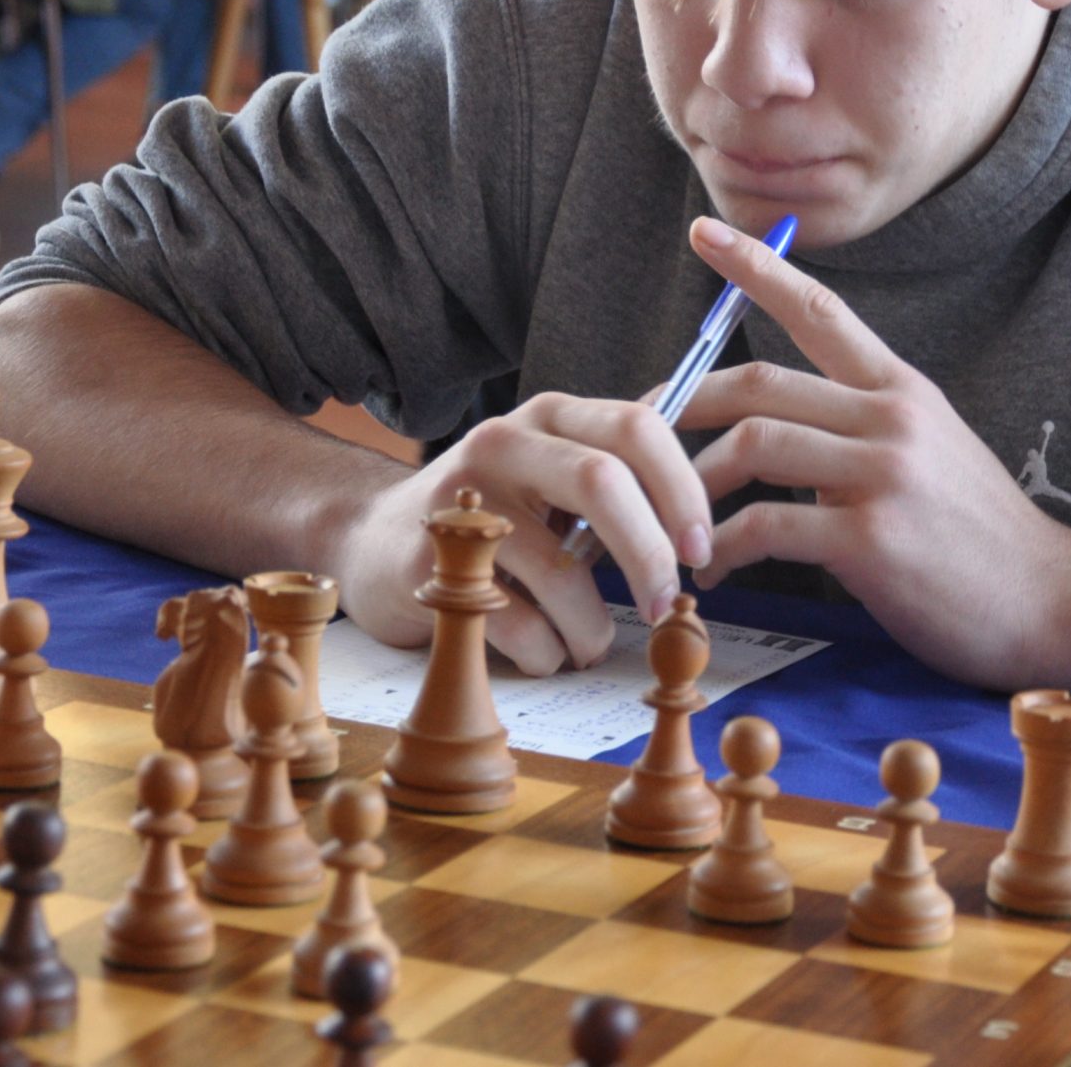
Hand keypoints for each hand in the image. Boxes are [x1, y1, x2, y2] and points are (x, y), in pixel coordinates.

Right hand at [331, 389, 712, 677]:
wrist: (368, 539)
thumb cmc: (489, 515)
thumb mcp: (550, 476)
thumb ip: (618, 484)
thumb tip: (702, 532)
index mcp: (551, 417)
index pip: (638, 426)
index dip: (684, 489)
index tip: (702, 550)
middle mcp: (505, 441)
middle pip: (604, 482)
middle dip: (649, 556)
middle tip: (664, 606)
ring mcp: (461, 497)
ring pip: (561, 571)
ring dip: (591, 627)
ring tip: (586, 644)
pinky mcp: (427, 560)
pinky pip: (516, 623)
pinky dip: (545, 653)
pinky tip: (539, 651)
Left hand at [672, 217, 1070, 685]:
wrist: (1056, 603)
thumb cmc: (985, 540)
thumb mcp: (934, 452)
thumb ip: (866, 428)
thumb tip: (786, 427)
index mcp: (902, 391)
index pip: (820, 311)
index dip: (757, 269)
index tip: (705, 234)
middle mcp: (891, 419)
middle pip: (760, 382)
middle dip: (687, 404)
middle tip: (643, 436)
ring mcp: (883, 475)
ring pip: (754, 446)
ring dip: (694, 485)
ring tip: (674, 523)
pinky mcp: (873, 539)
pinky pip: (767, 526)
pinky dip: (724, 548)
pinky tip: (714, 570)